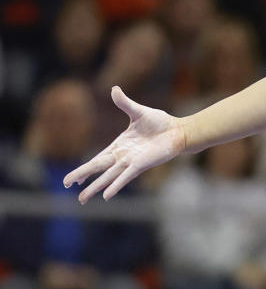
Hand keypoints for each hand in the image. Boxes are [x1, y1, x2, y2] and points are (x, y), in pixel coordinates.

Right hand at [63, 86, 186, 202]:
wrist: (178, 130)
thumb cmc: (160, 122)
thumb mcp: (138, 111)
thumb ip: (124, 103)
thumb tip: (114, 88)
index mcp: (119, 146)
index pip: (98, 159)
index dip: (85, 168)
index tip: (72, 178)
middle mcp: (123, 156)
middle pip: (97, 168)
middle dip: (82, 176)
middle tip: (65, 184)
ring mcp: (131, 162)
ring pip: (108, 176)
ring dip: (95, 187)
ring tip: (82, 199)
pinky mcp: (141, 165)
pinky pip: (125, 177)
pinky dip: (116, 185)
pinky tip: (106, 195)